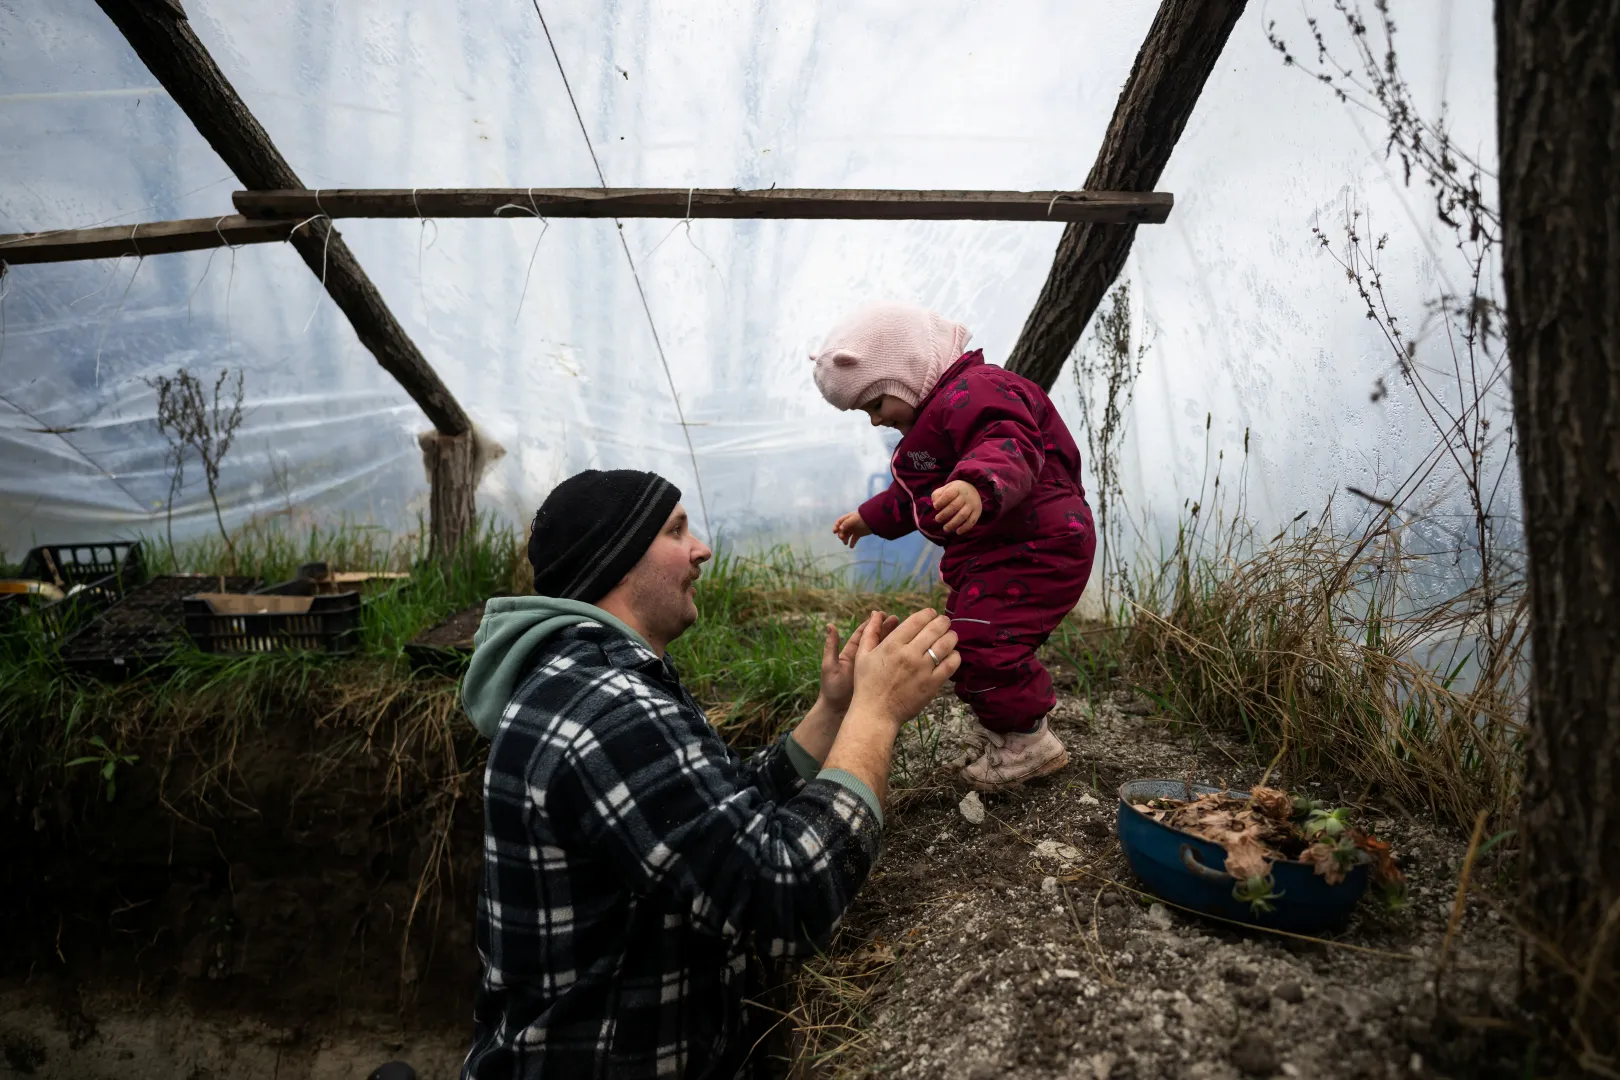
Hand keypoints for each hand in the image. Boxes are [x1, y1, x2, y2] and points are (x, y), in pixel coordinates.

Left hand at [819, 611, 899, 712]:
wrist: (838, 711)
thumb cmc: (832, 689)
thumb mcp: (830, 666)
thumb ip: (831, 647)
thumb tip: (830, 625)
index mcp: (850, 653)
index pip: (863, 634)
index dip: (872, 623)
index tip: (881, 614)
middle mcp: (862, 658)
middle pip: (876, 639)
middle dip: (886, 628)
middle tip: (897, 619)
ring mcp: (871, 668)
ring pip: (883, 650)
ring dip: (893, 640)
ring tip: (905, 630)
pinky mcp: (878, 677)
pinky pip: (887, 664)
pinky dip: (895, 656)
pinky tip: (906, 650)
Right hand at [833, 511, 871, 547]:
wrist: (873, 521)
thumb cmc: (862, 518)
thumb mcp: (854, 519)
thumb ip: (846, 523)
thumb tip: (840, 528)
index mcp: (847, 519)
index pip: (839, 523)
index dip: (836, 527)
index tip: (835, 532)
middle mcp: (849, 524)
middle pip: (842, 530)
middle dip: (841, 534)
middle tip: (842, 538)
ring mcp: (854, 529)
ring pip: (847, 535)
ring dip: (845, 539)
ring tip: (846, 543)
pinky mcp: (858, 534)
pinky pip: (853, 539)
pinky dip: (852, 543)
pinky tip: (851, 547)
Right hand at [850, 608, 960, 726]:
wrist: (876, 713)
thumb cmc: (867, 684)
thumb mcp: (862, 655)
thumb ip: (870, 632)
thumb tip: (876, 613)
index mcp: (893, 644)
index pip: (918, 620)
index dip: (929, 613)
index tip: (932, 614)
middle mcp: (909, 654)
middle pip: (935, 629)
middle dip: (943, 622)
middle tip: (945, 622)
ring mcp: (923, 669)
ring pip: (946, 644)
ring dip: (951, 636)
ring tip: (950, 636)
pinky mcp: (932, 683)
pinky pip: (951, 664)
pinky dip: (955, 656)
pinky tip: (951, 655)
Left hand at [931, 480, 982, 533]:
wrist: (973, 490)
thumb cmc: (955, 491)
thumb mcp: (946, 488)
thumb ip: (937, 494)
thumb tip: (935, 504)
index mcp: (957, 488)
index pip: (948, 495)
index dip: (940, 502)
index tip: (936, 507)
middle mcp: (966, 496)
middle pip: (954, 506)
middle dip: (944, 515)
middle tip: (937, 519)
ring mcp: (972, 504)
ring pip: (962, 515)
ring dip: (953, 524)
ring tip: (945, 528)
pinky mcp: (977, 511)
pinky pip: (971, 521)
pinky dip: (965, 528)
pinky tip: (958, 531)